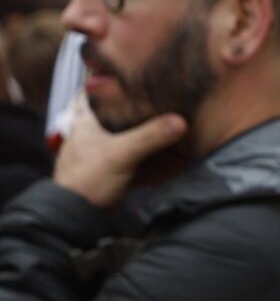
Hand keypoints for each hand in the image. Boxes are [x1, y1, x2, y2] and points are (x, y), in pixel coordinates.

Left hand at [53, 99, 186, 210]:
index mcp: (88, 122)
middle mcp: (95, 135)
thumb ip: (151, 136)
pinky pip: (138, 162)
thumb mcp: (121, 154)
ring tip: (179, 139)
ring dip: (155, 143)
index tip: (147, 86)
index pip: (104, 95)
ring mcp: (104, 155)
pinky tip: (173, 164)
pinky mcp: (113, 173)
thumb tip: (181, 121)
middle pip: (125, 119)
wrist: (76, 215)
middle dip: (149, 119)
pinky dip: (154, 163)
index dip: (123, 89)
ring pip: (133, 142)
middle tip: (173, 113)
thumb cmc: (88, 178)